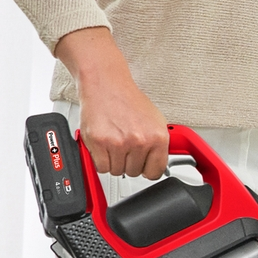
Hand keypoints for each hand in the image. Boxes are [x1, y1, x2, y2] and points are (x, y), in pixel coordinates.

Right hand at [55, 26, 168, 178]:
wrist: (106, 85)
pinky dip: (100, 160)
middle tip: (125, 146)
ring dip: (114, 161)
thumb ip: (158, 145)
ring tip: (114, 143)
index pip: (155, 171)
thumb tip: (157, 164)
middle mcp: (140, 141)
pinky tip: (104, 146)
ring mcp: (119, 143)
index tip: (143, 165)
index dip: (147, 169)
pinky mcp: (99, 143)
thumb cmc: (128, 101)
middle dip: (129, 162)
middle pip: (135, 172)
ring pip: (117, 171)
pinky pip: (101, 167)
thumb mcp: (155, 121)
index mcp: (158, 137)